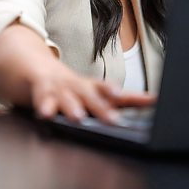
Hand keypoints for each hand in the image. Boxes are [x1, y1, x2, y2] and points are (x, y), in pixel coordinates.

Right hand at [32, 59, 155, 123]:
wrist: (37, 67)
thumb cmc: (68, 87)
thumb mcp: (90, 94)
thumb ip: (112, 103)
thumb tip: (146, 105)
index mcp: (92, 88)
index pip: (117, 93)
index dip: (134, 98)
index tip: (150, 101)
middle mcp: (79, 86)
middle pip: (92, 96)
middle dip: (102, 108)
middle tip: (113, 120)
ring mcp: (60, 87)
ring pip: (68, 97)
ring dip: (73, 106)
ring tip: (78, 117)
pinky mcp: (42, 90)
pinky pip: (43, 98)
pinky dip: (44, 106)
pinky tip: (45, 115)